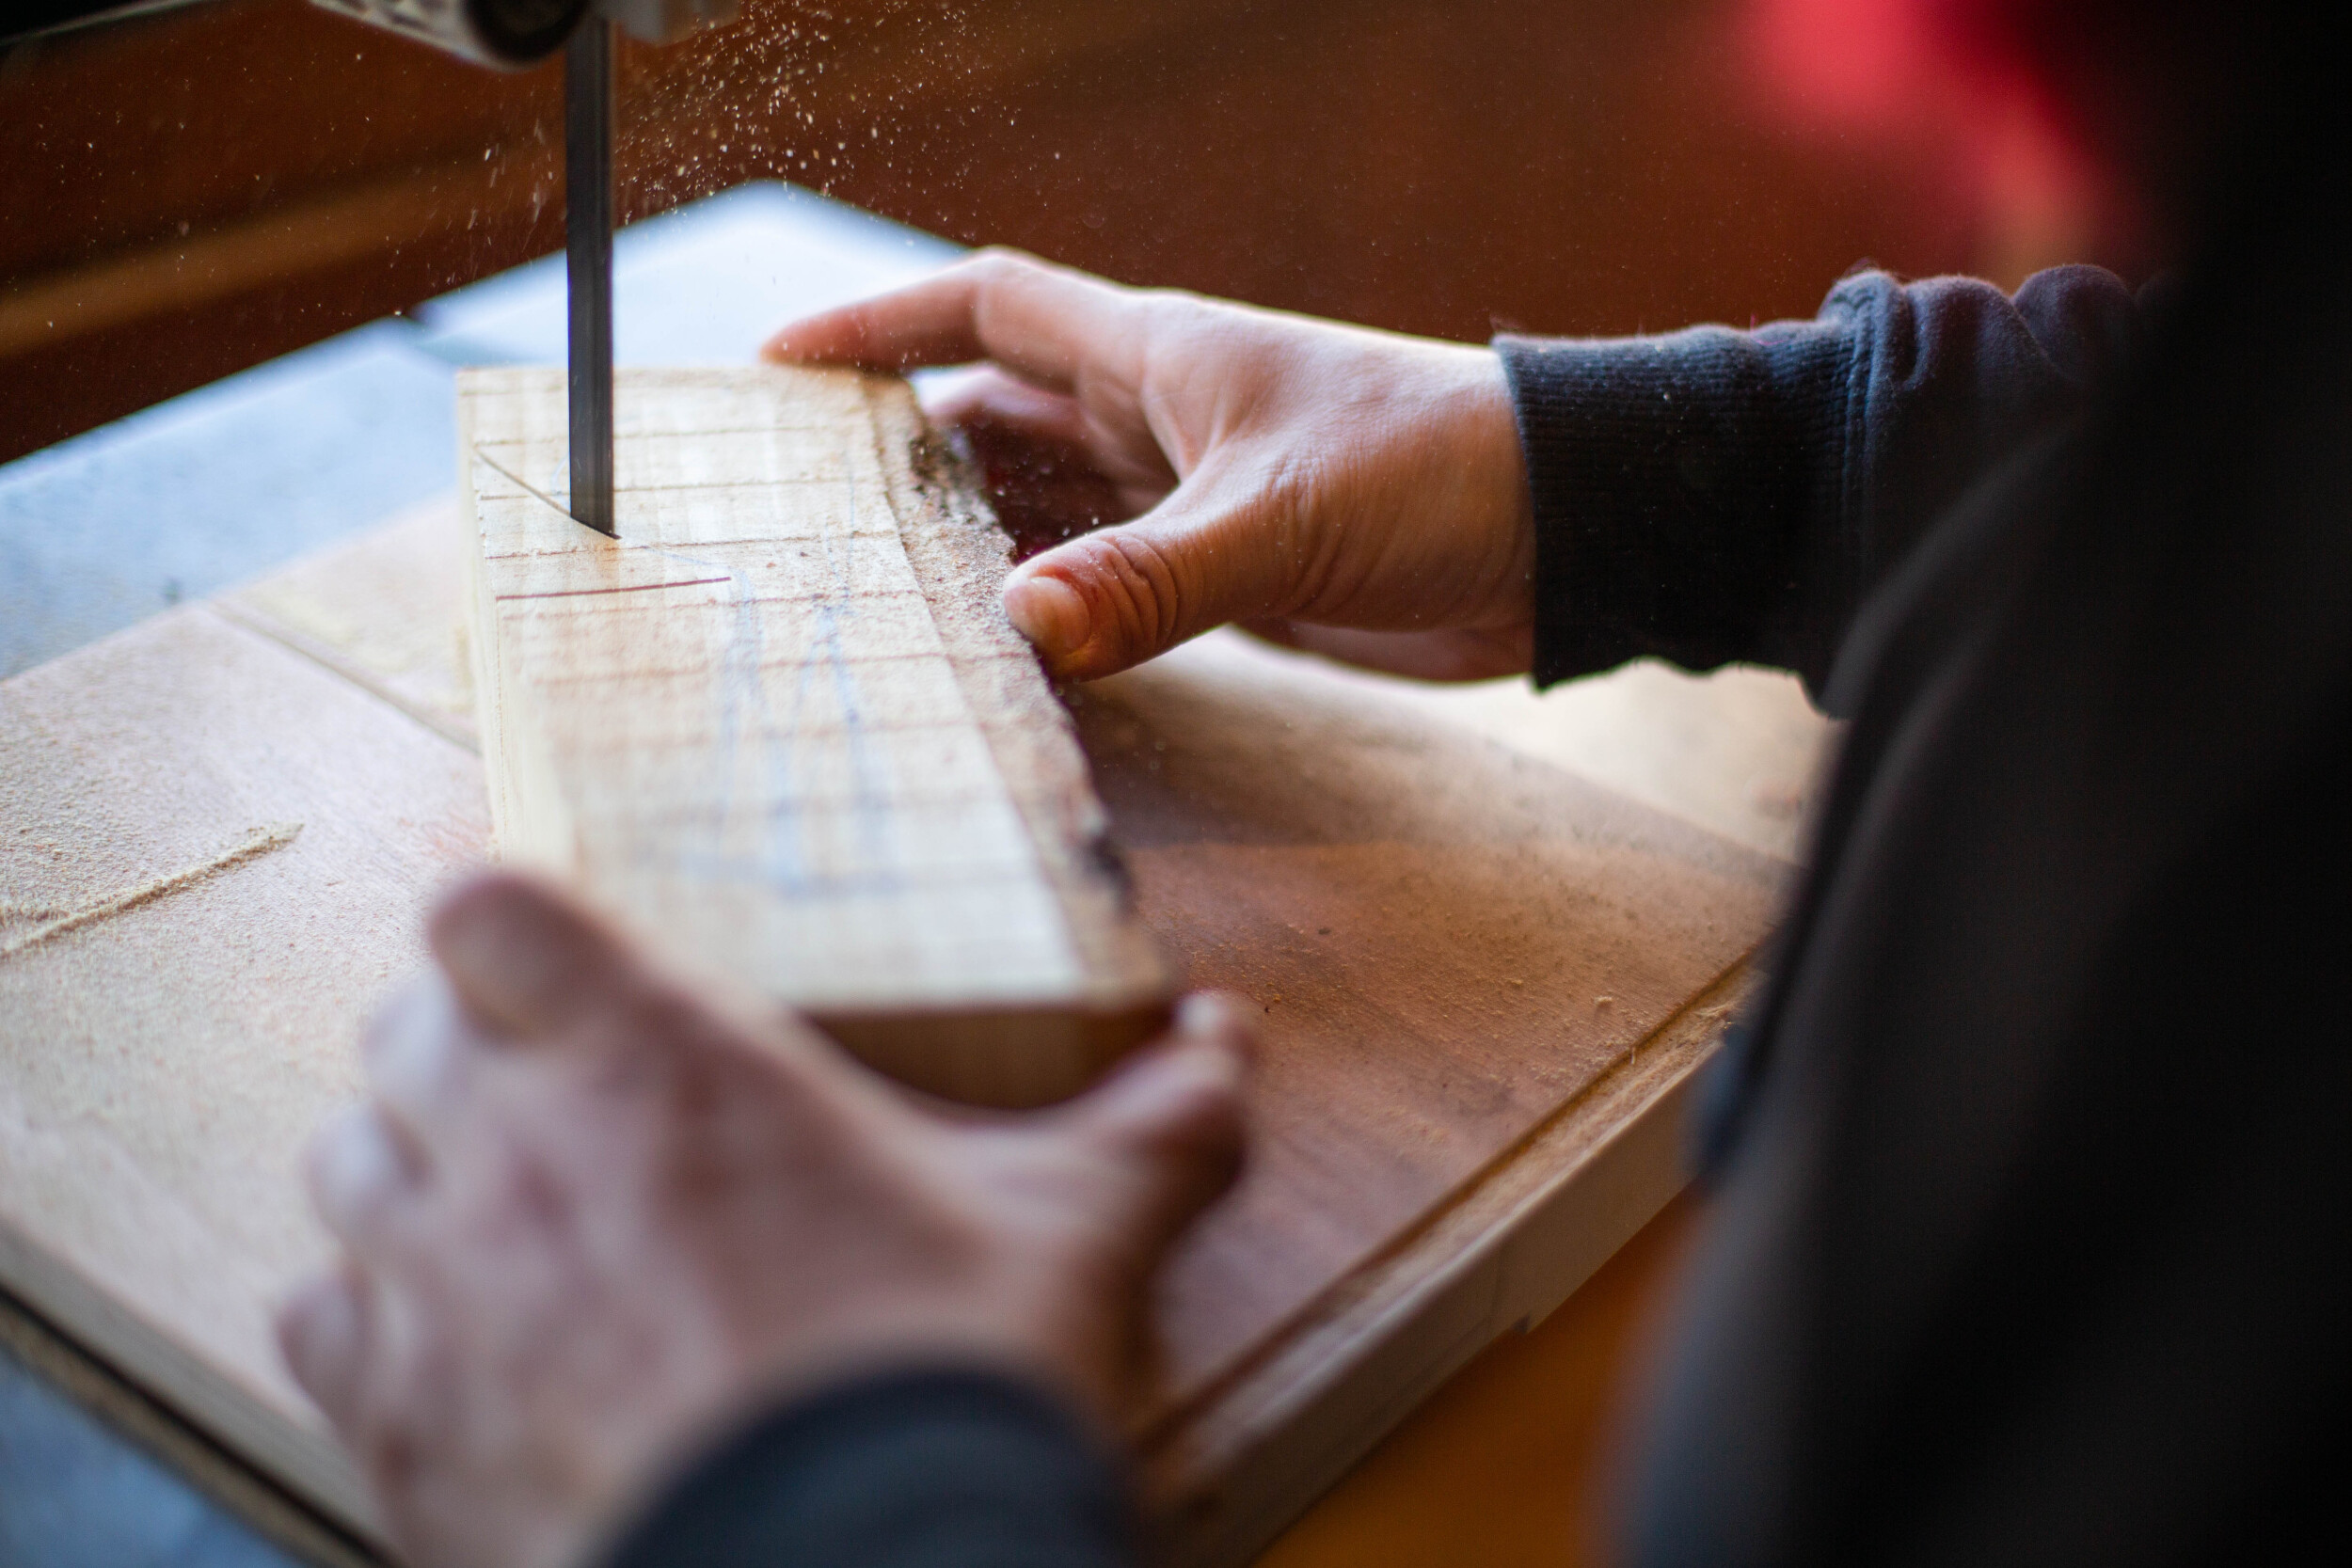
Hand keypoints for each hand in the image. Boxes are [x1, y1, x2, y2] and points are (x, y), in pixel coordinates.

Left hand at [277, 874, 1247, 1567]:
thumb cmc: (939, 1391)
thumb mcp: (1074, 1233)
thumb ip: (1155, 1121)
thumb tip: (1224, 1048)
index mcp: (662, 1062)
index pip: (489, 906)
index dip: (515, 921)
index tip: (568, 954)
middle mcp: (516, 1151)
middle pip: (405, 1030)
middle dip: (472, 1047)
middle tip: (563, 1093)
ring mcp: (438, 1290)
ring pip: (347, 1164)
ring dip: (411, 1168)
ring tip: (502, 1209)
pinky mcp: (397, 1427)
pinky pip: (320, 1320)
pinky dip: (370, 1316)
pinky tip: (455, 1343)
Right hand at [765, 250, 1535, 681]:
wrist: (1562, 535)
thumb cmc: (1435, 474)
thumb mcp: (1280, 520)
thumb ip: (1153, 578)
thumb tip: (1021, 627)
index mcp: (1160, 356)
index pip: (988, 310)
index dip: (883, 326)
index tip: (784, 363)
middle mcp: (1163, 417)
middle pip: (997, 418)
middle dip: (905, 453)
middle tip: (807, 512)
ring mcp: (1192, 496)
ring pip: (1049, 506)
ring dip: (975, 539)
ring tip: (877, 590)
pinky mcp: (1231, 574)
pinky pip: (1110, 581)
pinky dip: (1053, 605)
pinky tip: (1002, 644)